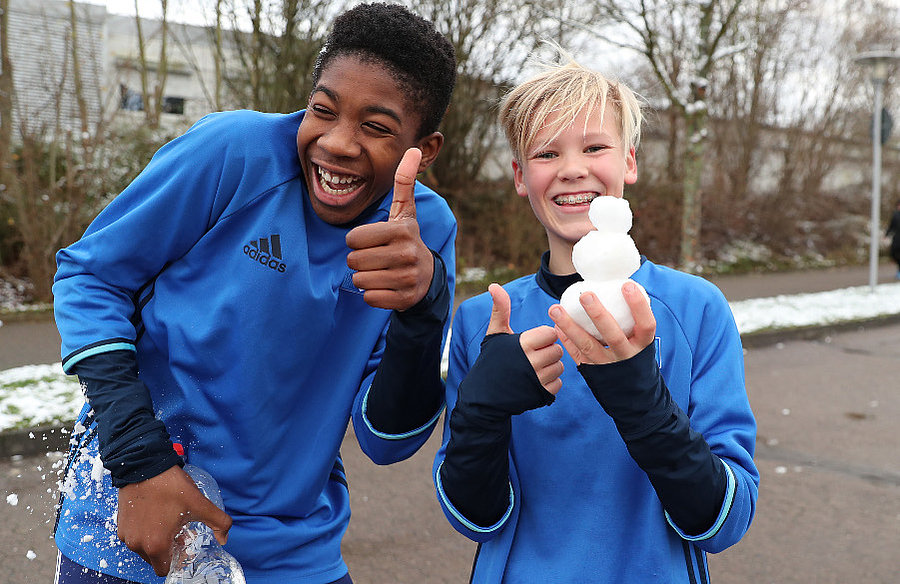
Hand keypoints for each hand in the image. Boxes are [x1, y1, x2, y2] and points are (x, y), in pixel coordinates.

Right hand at [116, 466, 232, 575]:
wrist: (145, 466)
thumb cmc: (170, 486)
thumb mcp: (200, 504)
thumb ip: (218, 523)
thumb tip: (224, 538)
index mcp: (156, 545)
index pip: (164, 569)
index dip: (176, 559)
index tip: (183, 545)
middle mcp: (137, 544)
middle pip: (154, 559)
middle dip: (167, 549)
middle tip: (178, 531)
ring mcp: (126, 535)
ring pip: (143, 548)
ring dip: (155, 540)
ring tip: (167, 521)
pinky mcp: (120, 524)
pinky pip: (134, 536)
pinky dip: (144, 531)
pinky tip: (155, 515)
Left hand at [346, 148, 434, 310]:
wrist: (427, 277)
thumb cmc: (405, 240)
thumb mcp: (404, 212)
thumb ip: (404, 182)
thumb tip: (412, 148)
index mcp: (402, 230)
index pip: (354, 238)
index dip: (358, 241)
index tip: (373, 241)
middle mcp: (407, 253)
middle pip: (354, 261)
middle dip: (359, 261)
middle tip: (375, 258)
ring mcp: (407, 278)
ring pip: (360, 280)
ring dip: (364, 278)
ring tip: (381, 271)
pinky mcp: (404, 298)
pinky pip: (369, 298)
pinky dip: (373, 294)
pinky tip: (386, 286)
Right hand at [487, 283, 563, 394]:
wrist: (483, 396)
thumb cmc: (491, 361)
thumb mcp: (495, 334)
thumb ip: (500, 309)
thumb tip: (494, 285)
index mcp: (523, 343)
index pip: (551, 333)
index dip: (543, 337)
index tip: (533, 342)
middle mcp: (532, 361)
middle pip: (557, 350)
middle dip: (548, 351)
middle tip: (534, 355)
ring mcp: (537, 379)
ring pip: (560, 367)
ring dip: (551, 367)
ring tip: (535, 367)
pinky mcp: (541, 395)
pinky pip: (558, 384)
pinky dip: (550, 382)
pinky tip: (537, 380)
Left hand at [549, 281, 654, 365]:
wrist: (632, 389)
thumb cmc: (635, 351)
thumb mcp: (641, 337)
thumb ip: (633, 316)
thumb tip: (619, 282)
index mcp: (643, 344)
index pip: (645, 324)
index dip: (638, 305)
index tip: (627, 285)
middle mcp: (626, 356)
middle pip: (613, 336)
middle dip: (598, 314)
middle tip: (585, 295)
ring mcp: (608, 366)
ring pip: (587, 345)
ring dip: (569, 326)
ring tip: (555, 308)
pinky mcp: (593, 372)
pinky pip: (576, 354)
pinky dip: (565, 339)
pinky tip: (556, 324)